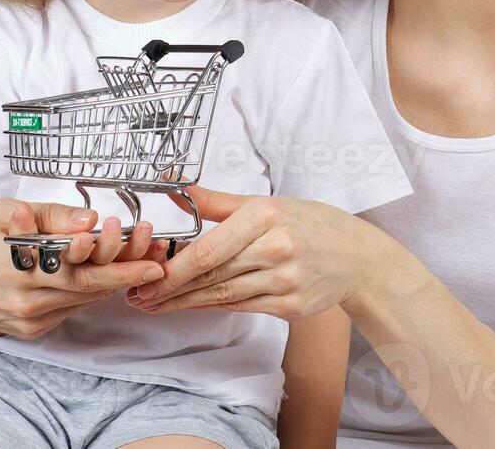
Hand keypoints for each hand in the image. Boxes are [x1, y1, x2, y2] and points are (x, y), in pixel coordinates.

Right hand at [0, 197, 168, 338]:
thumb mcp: (6, 212)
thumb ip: (51, 217)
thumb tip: (91, 222)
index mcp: (22, 270)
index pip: (84, 273)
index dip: (121, 268)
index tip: (151, 259)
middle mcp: (27, 302)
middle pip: (89, 291)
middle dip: (127, 276)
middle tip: (159, 262)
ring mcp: (27, 320)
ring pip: (81, 302)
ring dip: (110, 285)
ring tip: (140, 263)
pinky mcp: (27, 330)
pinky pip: (67, 310)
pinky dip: (87, 294)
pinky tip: (104, 278)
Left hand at [125, 186, 370, 319]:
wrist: (356, 256)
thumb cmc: (308, 222)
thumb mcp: (265, 202)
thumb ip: (216, 202)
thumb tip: (175, 187)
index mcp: (265, 216)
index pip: (209, 251)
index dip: (174, 269)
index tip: (146, 276)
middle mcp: (275, 249)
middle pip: (211, 277)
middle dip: (169, 290)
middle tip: (138, 297)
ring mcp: (284, 281)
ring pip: (222, 296)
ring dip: (184, 303)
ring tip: (154, 306)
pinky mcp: (289, 306)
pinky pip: (241, 307)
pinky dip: (213, 307)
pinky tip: (191, 306)